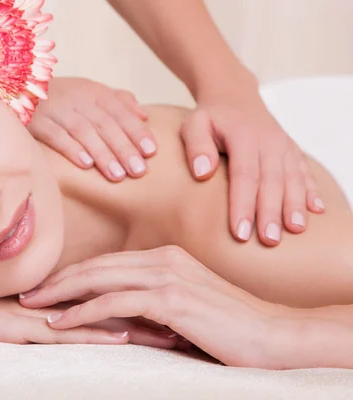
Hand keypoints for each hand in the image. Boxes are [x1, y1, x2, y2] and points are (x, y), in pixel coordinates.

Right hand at [0, 292, 174, 346]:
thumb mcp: (27, 319)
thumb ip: (58, 318)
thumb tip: (91, 323)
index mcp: (63, 298)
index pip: (113, 298)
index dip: (151, 303)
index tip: (186, 312)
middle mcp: (57, 301)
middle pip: (116, 303)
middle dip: (157, 312)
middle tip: (195, 321)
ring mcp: (42, 311)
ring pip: (98, 316)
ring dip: (138, 323)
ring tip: (175, 332)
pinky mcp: (23, 326)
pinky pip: (64, 332)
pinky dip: (96, 333)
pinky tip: (123, 334)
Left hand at [20, 246, 288, 367]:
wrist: (273, 335)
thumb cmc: (230, 325)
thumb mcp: (185, 307)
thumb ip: (152, 303)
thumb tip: (119, 314)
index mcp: (166, 256)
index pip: (108, 261)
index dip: (75, 273)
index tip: (49, 285)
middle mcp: (163, 259)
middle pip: (97, 265)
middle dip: (58, 279)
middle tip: (28, 291)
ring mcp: (166, 276)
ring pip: (99, 279)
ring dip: (61, 293)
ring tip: (32, 305)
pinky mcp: (169, 299)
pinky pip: (114, 302)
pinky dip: (83, 312)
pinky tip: (61, 323)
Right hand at [28, 77, 156, 181]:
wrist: (18, 86)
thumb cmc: (62, 96)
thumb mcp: (90, 91)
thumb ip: (118, 101)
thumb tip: (144, 116)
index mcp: (93, 92)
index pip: (120, 111)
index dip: (136, 131)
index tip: (151, 151)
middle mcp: (77, 99)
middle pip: (105, 124)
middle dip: (124, 148)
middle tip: (139, 170)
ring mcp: (55, 109)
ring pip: (83, 132)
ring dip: (102, 154)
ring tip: (117, 175)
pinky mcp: (36, 121)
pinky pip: (56, 135)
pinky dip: (71, 149)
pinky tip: (86, 165)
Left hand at [182, 85, 323, 246]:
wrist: (234, 96)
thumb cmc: (209, 117)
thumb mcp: (194, 124)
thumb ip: (196, 146)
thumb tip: (202, 173)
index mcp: (244, 137)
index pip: (244, 175)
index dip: (243, 205)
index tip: (240, 233)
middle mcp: (269, 142)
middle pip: (271, 181)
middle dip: (271, 213)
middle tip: (269, 241)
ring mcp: (283, 146)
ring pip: (292, 178)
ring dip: (295, 205)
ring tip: (295, 230)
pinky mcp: (292, 151)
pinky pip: (304, 172)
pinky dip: (311, 191)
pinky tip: (316, 211)